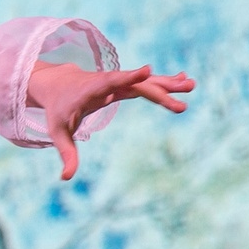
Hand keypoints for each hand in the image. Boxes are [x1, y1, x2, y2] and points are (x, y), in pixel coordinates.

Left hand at [31, 63, 194, 180]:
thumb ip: (66, 153)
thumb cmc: (58, 109)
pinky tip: (182, 79)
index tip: (148, 70)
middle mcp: (107, 82)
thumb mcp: (58, 132)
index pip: (111, 82)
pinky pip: (145, 83)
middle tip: (183, 102)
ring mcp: (117, 82)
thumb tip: (66, 178)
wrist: (57, 84)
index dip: (128, 77)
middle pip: (135, 85)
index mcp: (91, 90)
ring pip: (144, 82)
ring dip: (167, 83)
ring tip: (191, 85)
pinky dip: (162, 82)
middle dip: (159, 92)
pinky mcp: (123, 84)